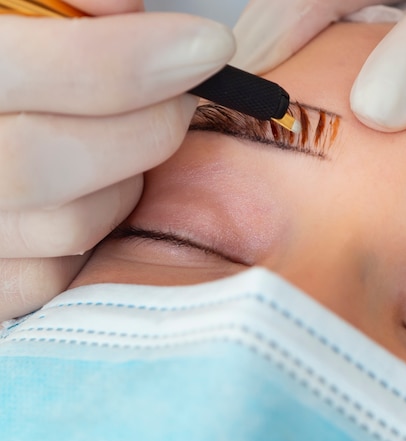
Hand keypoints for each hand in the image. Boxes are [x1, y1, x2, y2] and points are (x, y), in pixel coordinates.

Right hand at [0, 0, 234, 319]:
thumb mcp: (14, 8)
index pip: (32, 73)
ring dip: (122, 183)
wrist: (2, 120)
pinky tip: (92, 192)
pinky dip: (96, 233)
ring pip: (68, 227)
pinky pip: (61, 274)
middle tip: (181, 98)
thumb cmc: (15, 68)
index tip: (209, 46)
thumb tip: (126, 10)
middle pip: (44, 161)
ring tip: (122, 145)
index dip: (126, 60)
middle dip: (144, 128)